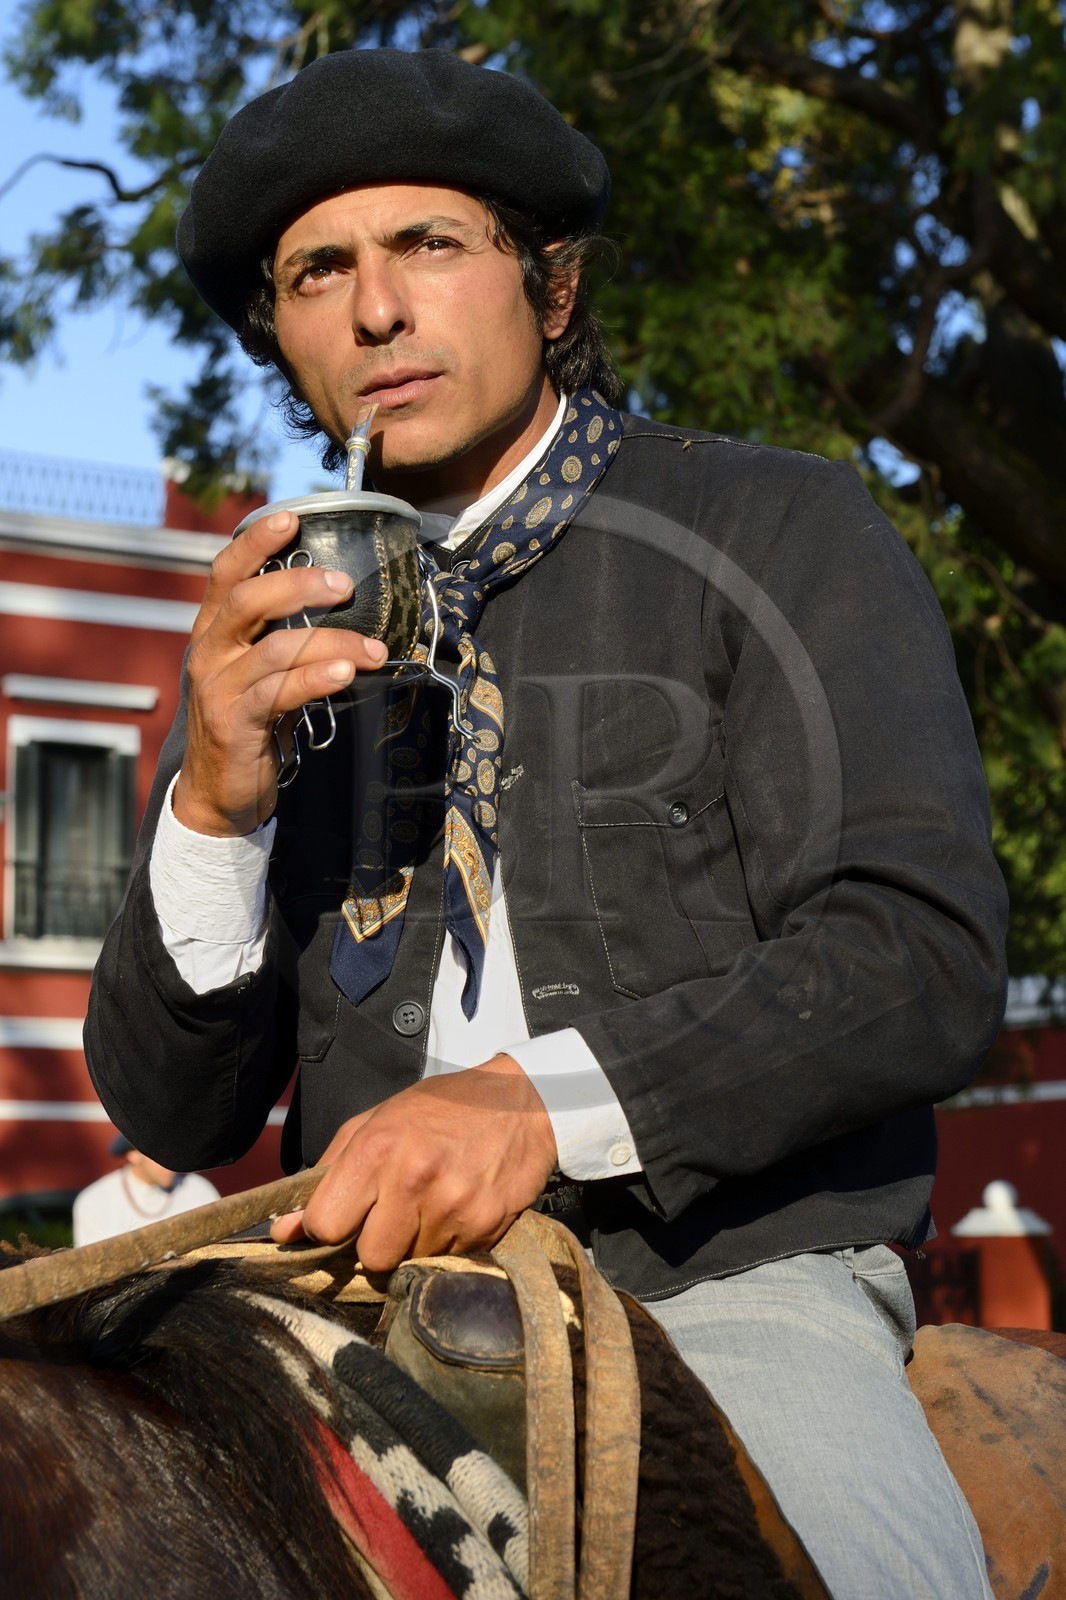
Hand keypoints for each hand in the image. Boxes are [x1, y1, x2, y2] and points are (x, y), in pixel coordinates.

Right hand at [173, 509, 389, 835]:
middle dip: (299, 585)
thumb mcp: (258, 671)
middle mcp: (210, 652)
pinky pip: (279, 692)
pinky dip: (316, 678)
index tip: (290, 518)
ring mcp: (219, 688)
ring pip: (276, 649)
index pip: (225, 573)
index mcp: (213, 631)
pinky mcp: (236, 723)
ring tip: (376, 648)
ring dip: (332, 642)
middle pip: (248, 601)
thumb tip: (338, 601)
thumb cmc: (248, 722)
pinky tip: (347, 672)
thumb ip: (281, 636)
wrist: (218, 791)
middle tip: (345, 583)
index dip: (254, 541)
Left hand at [270, 1054, 558, 1271]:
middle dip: (377, 1243)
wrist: (522, 1103)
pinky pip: (448, 1261)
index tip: (347, 1217)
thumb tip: (283, 1230)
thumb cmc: (441, 1109)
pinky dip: (449, 1243)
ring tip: (432, 1203)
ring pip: (410, 1264)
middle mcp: (412, 1179)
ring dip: (415, 1243)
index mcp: (376, 1148)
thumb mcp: (375, 1122)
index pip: (326, 1226)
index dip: (331, 1228)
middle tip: (396, 1212)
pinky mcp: (485, 1226)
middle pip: (370, 1258)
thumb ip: (327, 1174)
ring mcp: (452, 1206)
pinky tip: (459, 1206)